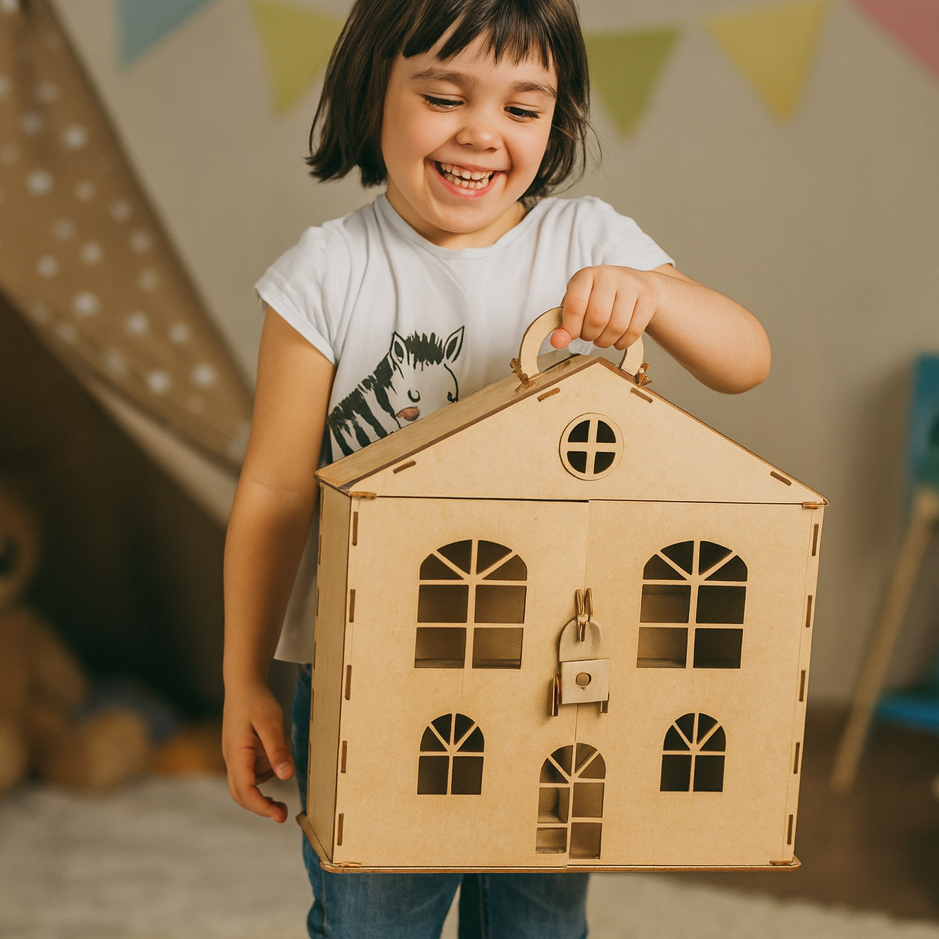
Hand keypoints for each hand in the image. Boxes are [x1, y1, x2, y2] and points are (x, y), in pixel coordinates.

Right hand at [222, 681, 294, 822]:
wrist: (243, 683)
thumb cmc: (256, 700)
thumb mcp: (271, 723)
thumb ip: (277, 750)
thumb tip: (286, 777)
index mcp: (236, 754)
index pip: (245, 790)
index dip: (261, 807)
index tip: (280, 816)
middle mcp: (231, 759)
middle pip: (241, 794)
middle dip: (260, 806)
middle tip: (283, 812)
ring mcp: (234, 756)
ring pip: (247, 783)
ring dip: (264, 787)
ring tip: (283, 766)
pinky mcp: (240, 752)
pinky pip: (252, 770)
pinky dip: (265, 772)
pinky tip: (276, 756)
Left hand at [551, 265, 659, 351]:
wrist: (636, 285)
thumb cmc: (599, 298)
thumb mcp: (578, 305)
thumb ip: (564, 324)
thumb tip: (557, 342)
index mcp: (586, 275)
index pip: (575, 305)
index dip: (571, 327)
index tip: (572, 335)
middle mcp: (610, 275)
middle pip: (598, 319)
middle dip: (590, 335)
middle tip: (589, 335)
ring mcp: (632, 285)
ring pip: (617, 327)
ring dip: (606, 341)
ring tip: (602, 337)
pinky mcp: (648, 298)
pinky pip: (633, 332)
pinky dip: (622, 343)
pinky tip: (617, 339)